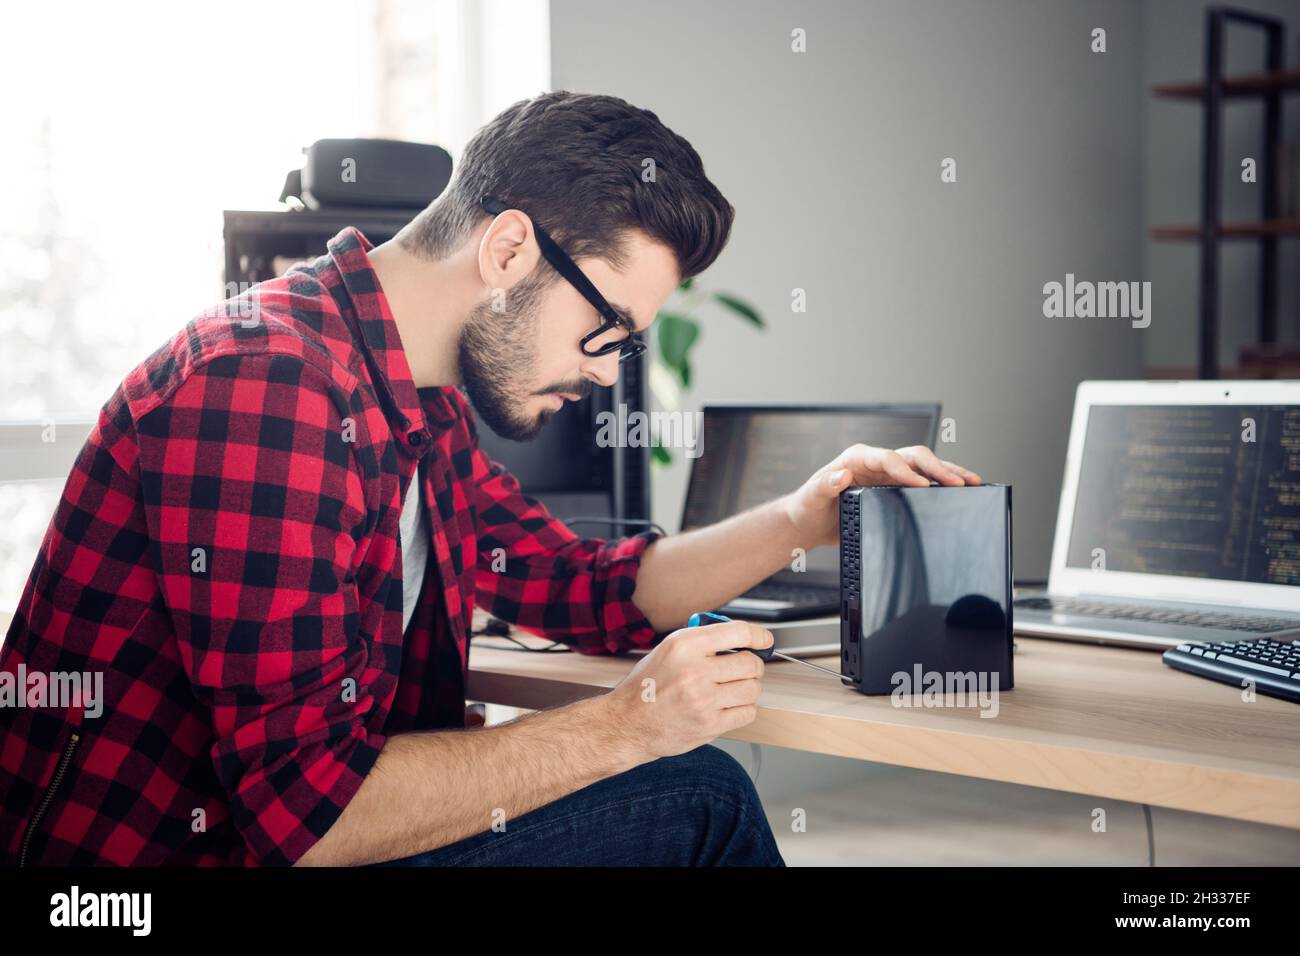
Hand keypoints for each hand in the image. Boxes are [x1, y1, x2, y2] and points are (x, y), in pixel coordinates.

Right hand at [605, 619, 772, 759]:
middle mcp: (694, 670)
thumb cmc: (646, 686)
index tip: (764, 640)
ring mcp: (703, 700)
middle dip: (753, 665)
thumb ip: (701, 640)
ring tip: (734, 689)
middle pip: (751, 663)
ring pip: (753, 688)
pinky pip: (747, 712)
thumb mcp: (667, 650)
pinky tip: (730, 705)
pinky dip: (745, 708)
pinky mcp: (709, 725)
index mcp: (684, 645)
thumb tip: (741, 637)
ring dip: (750, 688)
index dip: (758, 635)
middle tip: (745, 669)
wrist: (627, 723)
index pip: (738, 632)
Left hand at [783, 444, 981, 548]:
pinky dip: (942, 484)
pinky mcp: (895, 489)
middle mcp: (876, 463)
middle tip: (959, 482)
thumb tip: (842, 475)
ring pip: (924, 467)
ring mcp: (888, 475)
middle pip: (913, 458)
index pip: (888, 459)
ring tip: (973, 481)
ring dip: (948, 473)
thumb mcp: (810, 498)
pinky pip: (924, 482)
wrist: (809, 522)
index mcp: (857, 459)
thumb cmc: (808, 507)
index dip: (906, 470)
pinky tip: (962, 489)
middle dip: (937, 468)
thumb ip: (824, 486)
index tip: (922, 484)